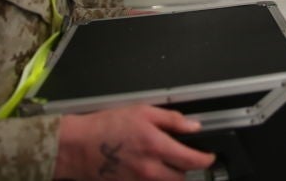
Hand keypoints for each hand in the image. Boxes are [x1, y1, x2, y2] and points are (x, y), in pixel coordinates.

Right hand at [55, 105, 214, 179]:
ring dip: (171, 177)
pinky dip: (154, 180)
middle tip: (183, 157)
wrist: (77, 146)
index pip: (192, 160)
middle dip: (186, 169)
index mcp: (156, 146)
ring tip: (165, 164)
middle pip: (181, 178)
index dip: (205, 159)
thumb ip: (171, 120)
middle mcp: (150, 169)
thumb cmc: (106, 126)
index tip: (208, 156)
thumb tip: (193, 126)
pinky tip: (148, 170)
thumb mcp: (142, 111)